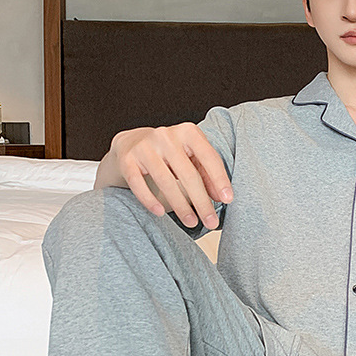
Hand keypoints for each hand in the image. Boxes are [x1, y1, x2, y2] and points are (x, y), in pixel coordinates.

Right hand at [109, 122, 232, 228]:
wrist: (133, 143)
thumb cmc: (172, 154)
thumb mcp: (193, 158)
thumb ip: (208, 175)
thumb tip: (222, 198)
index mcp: (188, 132)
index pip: (208, 156)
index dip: (219, 179)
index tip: (228, 200)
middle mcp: (166, 136)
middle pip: (188, 173)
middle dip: (202, 201)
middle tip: (212, 222)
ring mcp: (145, 147)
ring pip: (165, 181)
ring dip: (180, 206)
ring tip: (192, 222)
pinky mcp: (127, 160)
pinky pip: (138, 184)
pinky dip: (149, 200)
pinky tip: (160, 213)